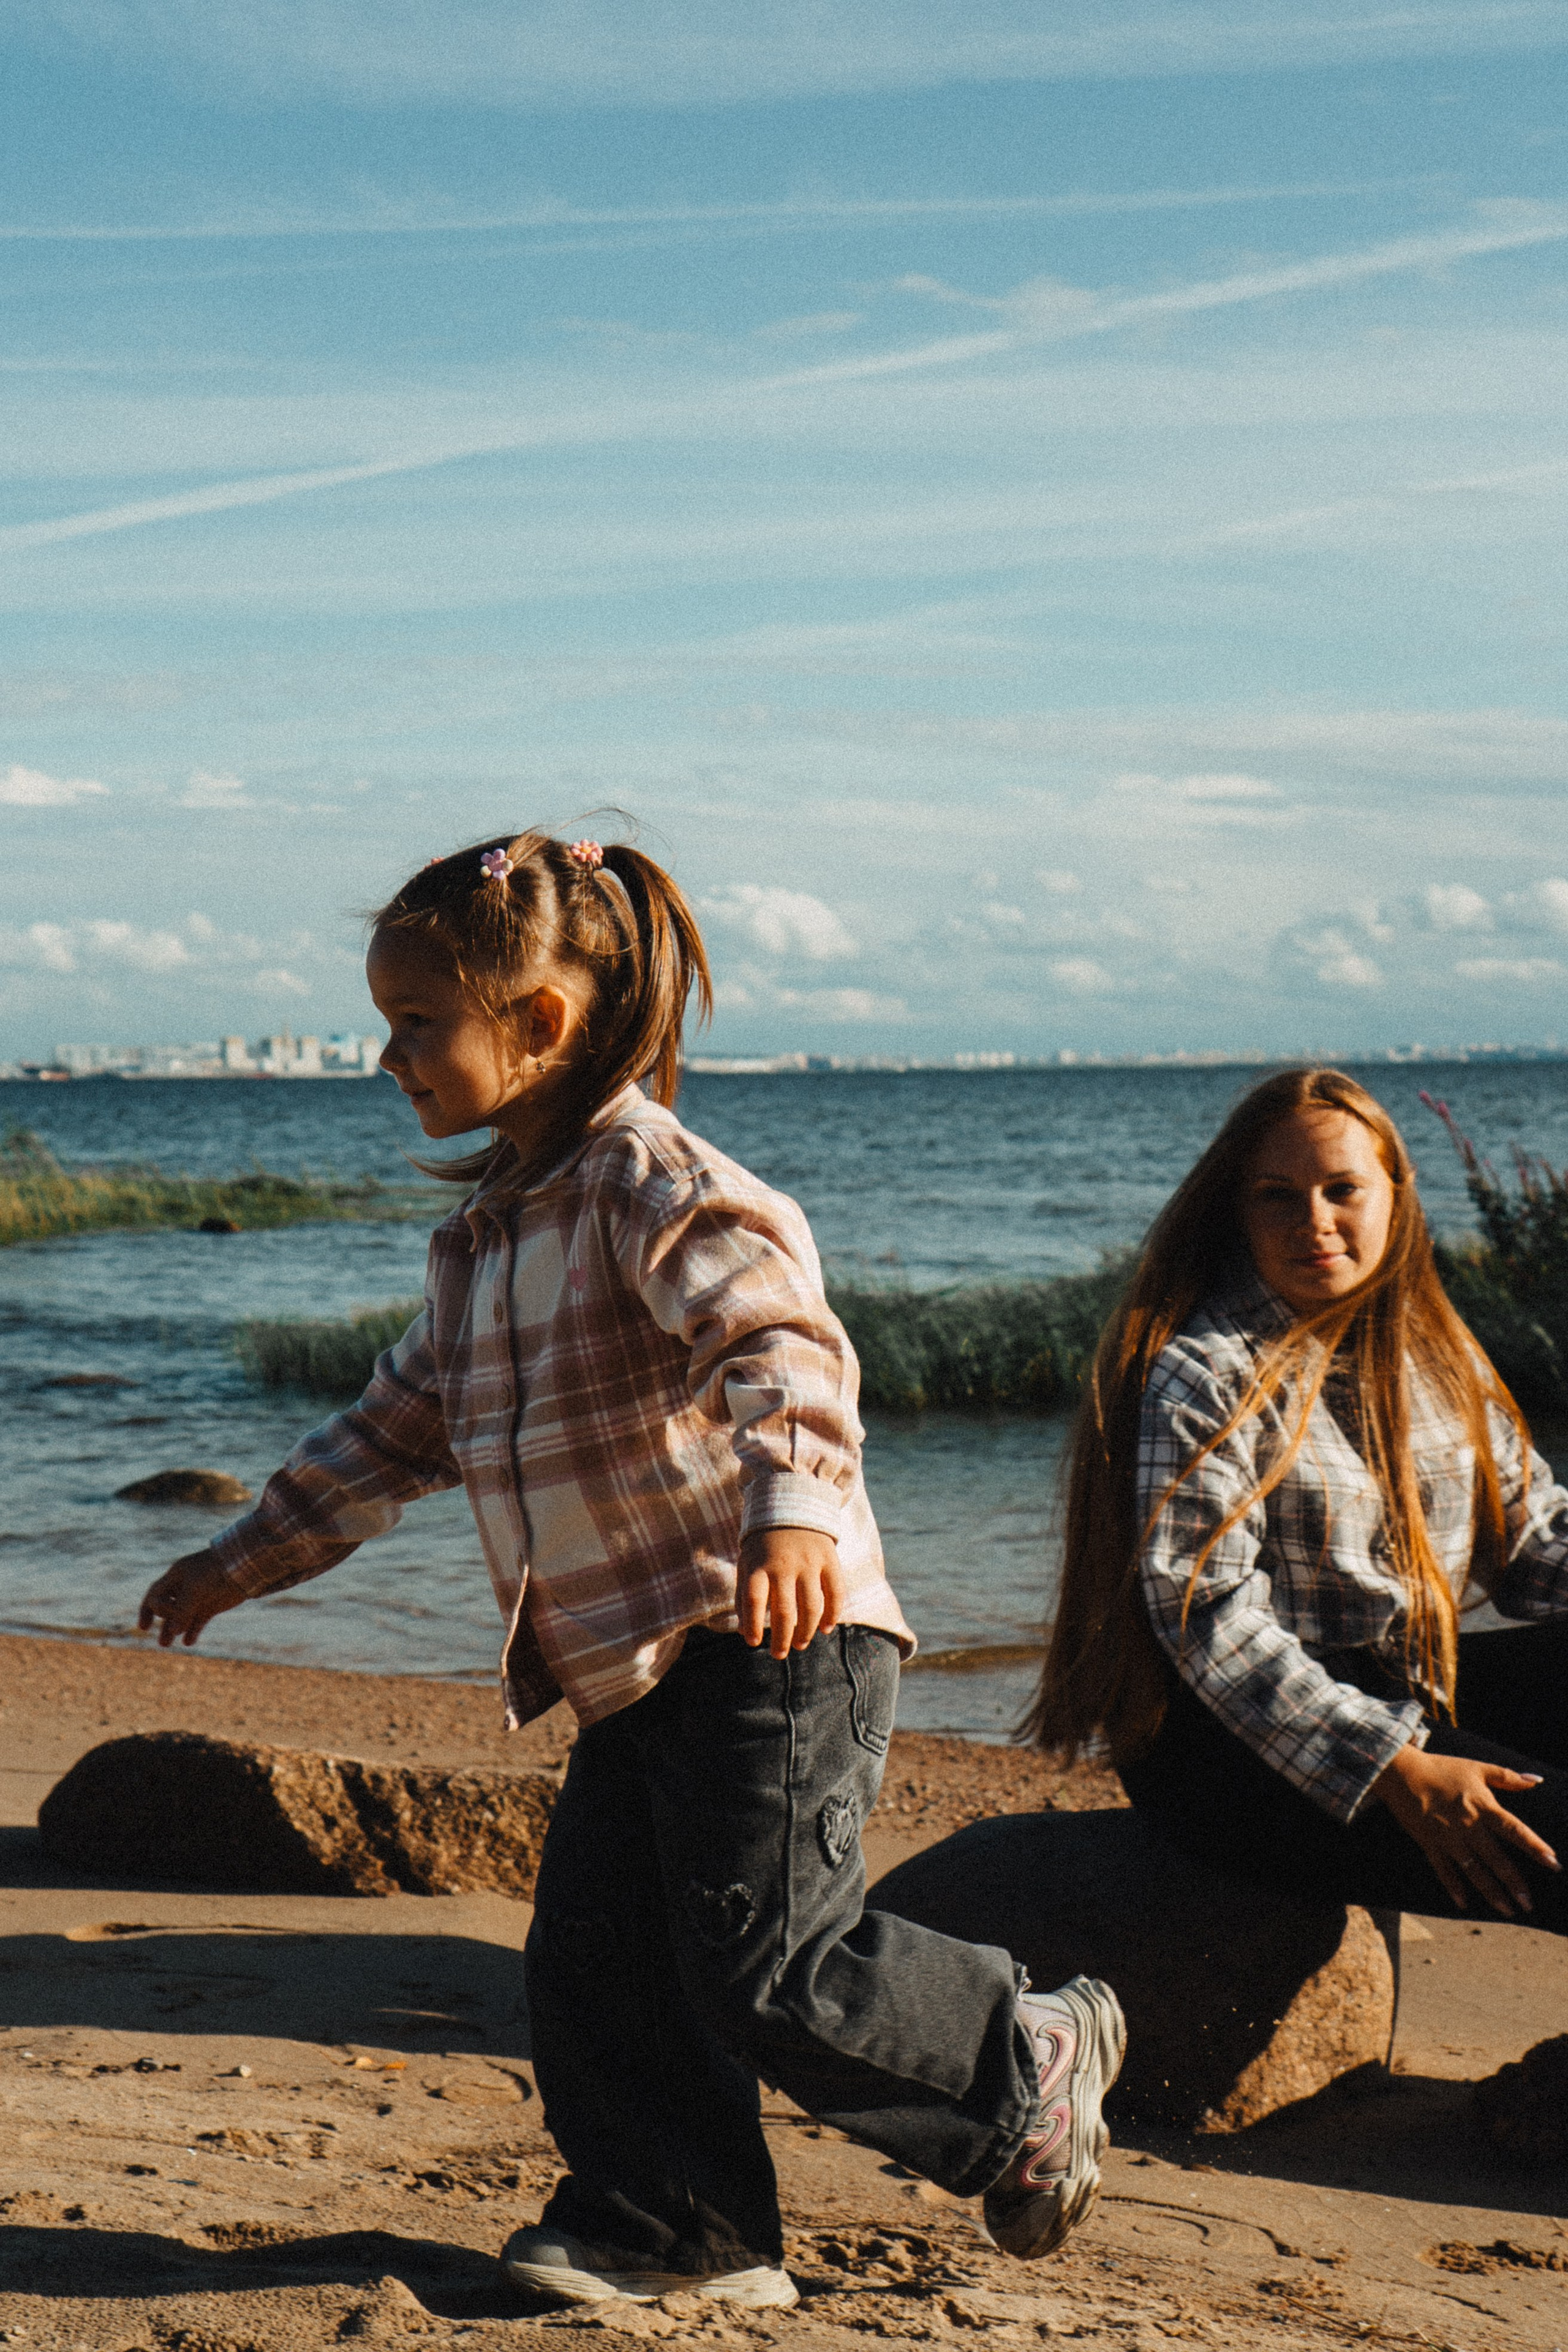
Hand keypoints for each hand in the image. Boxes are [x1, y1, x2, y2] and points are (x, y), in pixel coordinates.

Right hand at [138, 1551, 244, 1649]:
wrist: (242, 1567)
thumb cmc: (214, 1571)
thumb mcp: (194, 1587)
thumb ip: (182, 1608)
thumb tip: (173, 1632)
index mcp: (175, 1577)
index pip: (154, 1594)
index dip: (147, 1610)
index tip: (151, 1623)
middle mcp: (184, 1588)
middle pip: (166, 1607)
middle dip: (162, 1622)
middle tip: (163, 1640)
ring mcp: (198, 1598)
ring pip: (180, 1617)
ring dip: (172, 1630)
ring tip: (165, 1644)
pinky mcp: (211, 1607)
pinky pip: (197, 1622)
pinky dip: (192, 1632)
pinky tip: (188, 1642)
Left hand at [738, 1529, 845, 1659]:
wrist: (791, 1507)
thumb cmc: (763, 1547)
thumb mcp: (746, 1565)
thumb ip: (744, 1597)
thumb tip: (745, 1633)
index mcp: (759, 1565)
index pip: (754, 1600)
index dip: (753, 1625)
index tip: (753, 1643)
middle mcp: (784, 1564)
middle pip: (784, 1611)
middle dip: (781, 1639)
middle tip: (779, 1654)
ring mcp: (809, 1561)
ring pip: (811, 1607)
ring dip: (806, 1632)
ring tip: (800, 1645)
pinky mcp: (829, 1559)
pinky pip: (835, 1592)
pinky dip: (833, 1614)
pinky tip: (825, 1628)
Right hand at [1372, 1741, 1559, 1917]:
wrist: (1401, 1772)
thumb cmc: (1442, 1769)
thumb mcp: (1477, 1768)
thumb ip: (1508, 1776)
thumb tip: (1537, 1780)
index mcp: (1482, 1806)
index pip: (1514, 1830)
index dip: (1534, 1846)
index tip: (1553, 1862)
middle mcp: (1468, 1825)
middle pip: (1496, 1858)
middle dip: (1514, 1882)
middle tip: (1529, 1903)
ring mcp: (1448, 1837)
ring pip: (1473, 1870)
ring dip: (1491, 1892)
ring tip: (1507, 1910)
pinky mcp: (1430, 1843)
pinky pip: (1443, 1870)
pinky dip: (1453, 1887)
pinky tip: (1464, 1903)